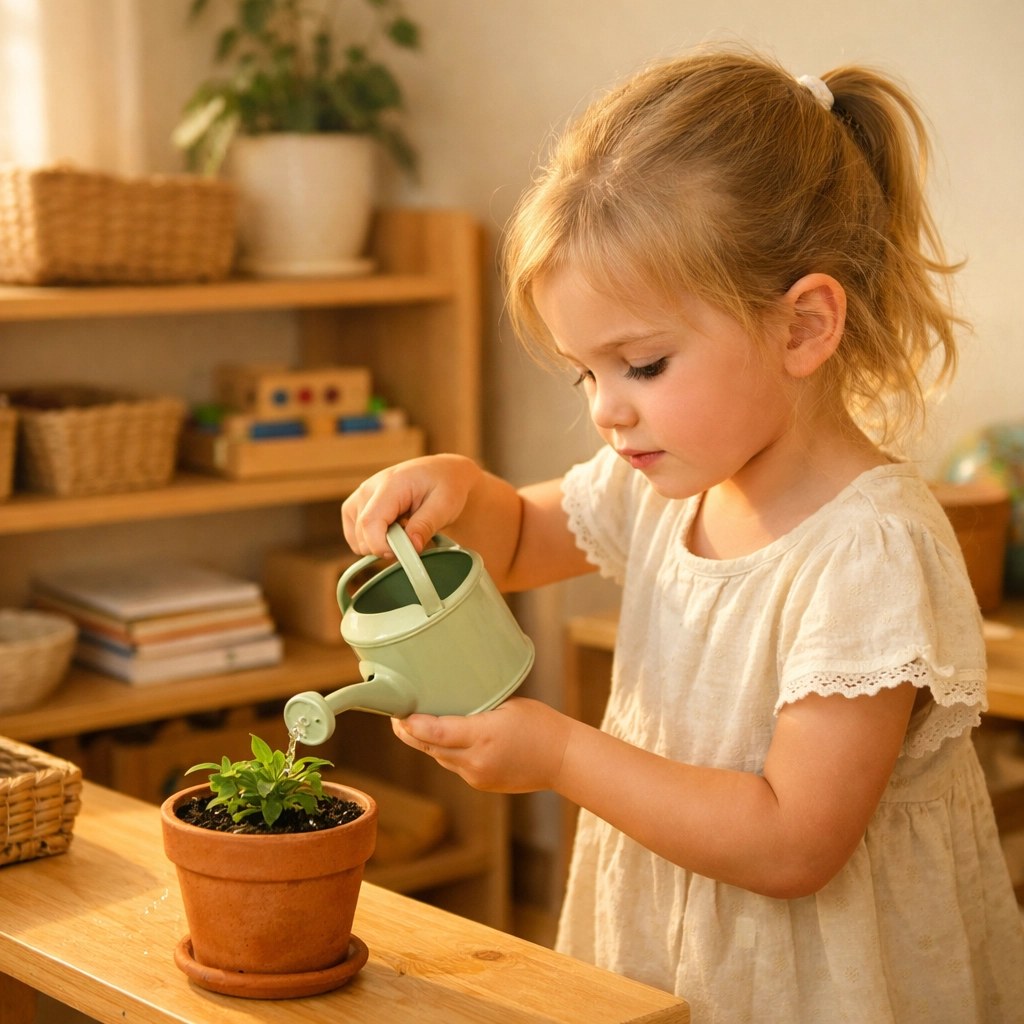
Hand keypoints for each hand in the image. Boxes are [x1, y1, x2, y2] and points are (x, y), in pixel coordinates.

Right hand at [342, 454, 481, 557]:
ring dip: (380, 544)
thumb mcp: (444, 504)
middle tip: (412, 538)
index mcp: (389, 484)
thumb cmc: (445, 485)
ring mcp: (359, 498)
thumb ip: (426, 525)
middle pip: (362, 535)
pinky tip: (392, 531)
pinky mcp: (355, 507)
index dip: (381, 546)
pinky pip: (355, 538)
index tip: (402, 554)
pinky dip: (373, 542)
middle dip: (387, 547)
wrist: (441, 473)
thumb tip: (412, 548)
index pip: (369, 522)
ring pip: (357, 540)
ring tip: (403, 530)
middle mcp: (368, 489)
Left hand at [390, 697, 573, 792]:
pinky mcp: (481, 783)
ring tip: (412, 723)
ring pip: (439, 757)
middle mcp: (475, 760)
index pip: (435, 732)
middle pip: (430, 747)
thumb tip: (445, 702)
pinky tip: (441, 738)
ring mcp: (477, 776)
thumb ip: (476, 707)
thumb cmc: (540, 724)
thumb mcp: (508, 704)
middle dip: (409, 733)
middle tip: (394, 716)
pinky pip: (454, 765)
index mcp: (483, 736)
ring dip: (425, 742)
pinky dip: (445, 751)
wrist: (563, 760)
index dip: (411, 724)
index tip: (396, 713)